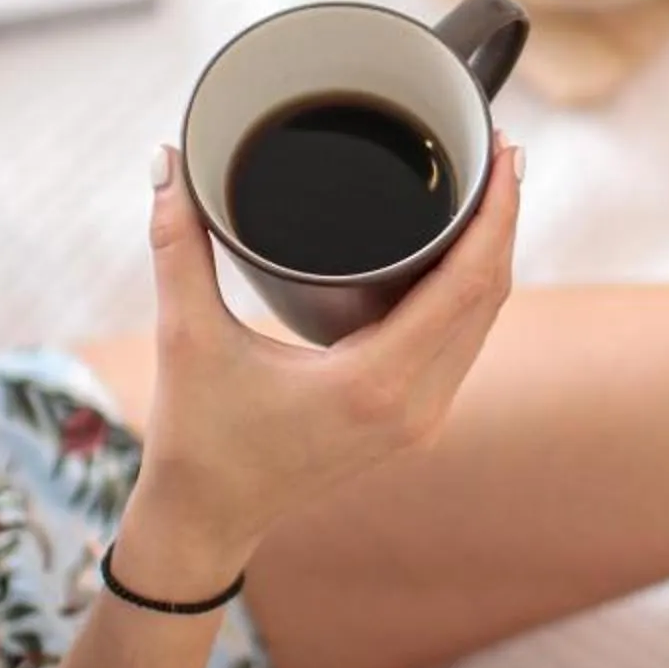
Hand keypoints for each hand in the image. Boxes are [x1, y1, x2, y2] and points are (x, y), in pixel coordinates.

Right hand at [120, 139, 522, 592]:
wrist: (206, 520)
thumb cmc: (197, 437)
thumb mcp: (185, 336)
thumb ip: (177, 244)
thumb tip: (164, 159)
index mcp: (375, 383)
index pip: (469, 284)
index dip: (497, 213)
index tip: (503, 152)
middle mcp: (415, 405)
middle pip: (491, 296)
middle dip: (503, 219)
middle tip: (499, 147)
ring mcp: (421, 418)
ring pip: (484, 320)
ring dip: (493, 253)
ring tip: (489, 184)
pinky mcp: (412, 420)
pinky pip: (462, 342)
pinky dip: (470, 290)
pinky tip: (464, 248)